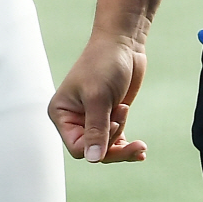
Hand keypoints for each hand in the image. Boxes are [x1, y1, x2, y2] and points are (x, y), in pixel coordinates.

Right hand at [49, 34, 147, 163]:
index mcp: (62, 113)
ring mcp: (91, 118)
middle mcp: (73, 119)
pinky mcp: (107, 117)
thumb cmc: (104, 62)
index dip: (98, 143)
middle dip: (114, 144)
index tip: (115, 123)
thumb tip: (93, 158)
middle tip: (134, 137)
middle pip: (93, 151)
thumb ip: (96, 129)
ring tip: (136, 134)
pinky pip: (114, 142)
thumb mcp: (98, 97)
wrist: (124, 43)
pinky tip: (140, 149)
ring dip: (122, 143)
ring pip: (105, 149)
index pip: (77, 148)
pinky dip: (126, 145)